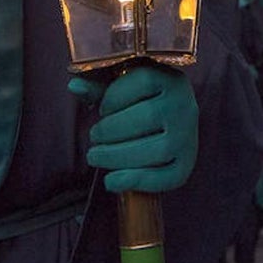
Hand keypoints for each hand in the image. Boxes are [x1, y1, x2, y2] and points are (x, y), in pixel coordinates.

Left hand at [77, 65, 197, 193]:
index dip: (115, 96)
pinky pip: (167, 177)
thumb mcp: (121, 88)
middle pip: (147, 117)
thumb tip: (75, 85)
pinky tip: (111, 181)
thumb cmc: (139, 101)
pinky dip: (137, 182)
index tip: (102, 109)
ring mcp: (188, 136)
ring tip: (95, 156)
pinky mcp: (186, 162)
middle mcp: (185, 106)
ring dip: (118, 156)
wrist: (167, 122)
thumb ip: (98, 87)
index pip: (144, 80)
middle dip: (111, 130)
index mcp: (171, 80)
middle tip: (93, 137)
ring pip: (157, 149)